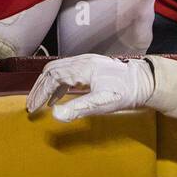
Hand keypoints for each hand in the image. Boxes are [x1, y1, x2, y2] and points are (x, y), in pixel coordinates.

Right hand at [26, 55, 153, 121]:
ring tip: (41, 103)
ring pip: (58, 70)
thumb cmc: (125, 91)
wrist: (145, 81)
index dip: (39, 94)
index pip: (51, 78)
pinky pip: (67, 72)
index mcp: (81, 68)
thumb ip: (78, 108)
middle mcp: (81, 61)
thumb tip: (55, 115)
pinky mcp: (91, 67)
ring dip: (47, 86)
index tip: (32, 109)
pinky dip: (57, 84)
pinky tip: (58, 97)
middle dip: (39, 88)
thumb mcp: (102, 103)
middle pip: (51, 71)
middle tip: (31, 106)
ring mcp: (86, 62)